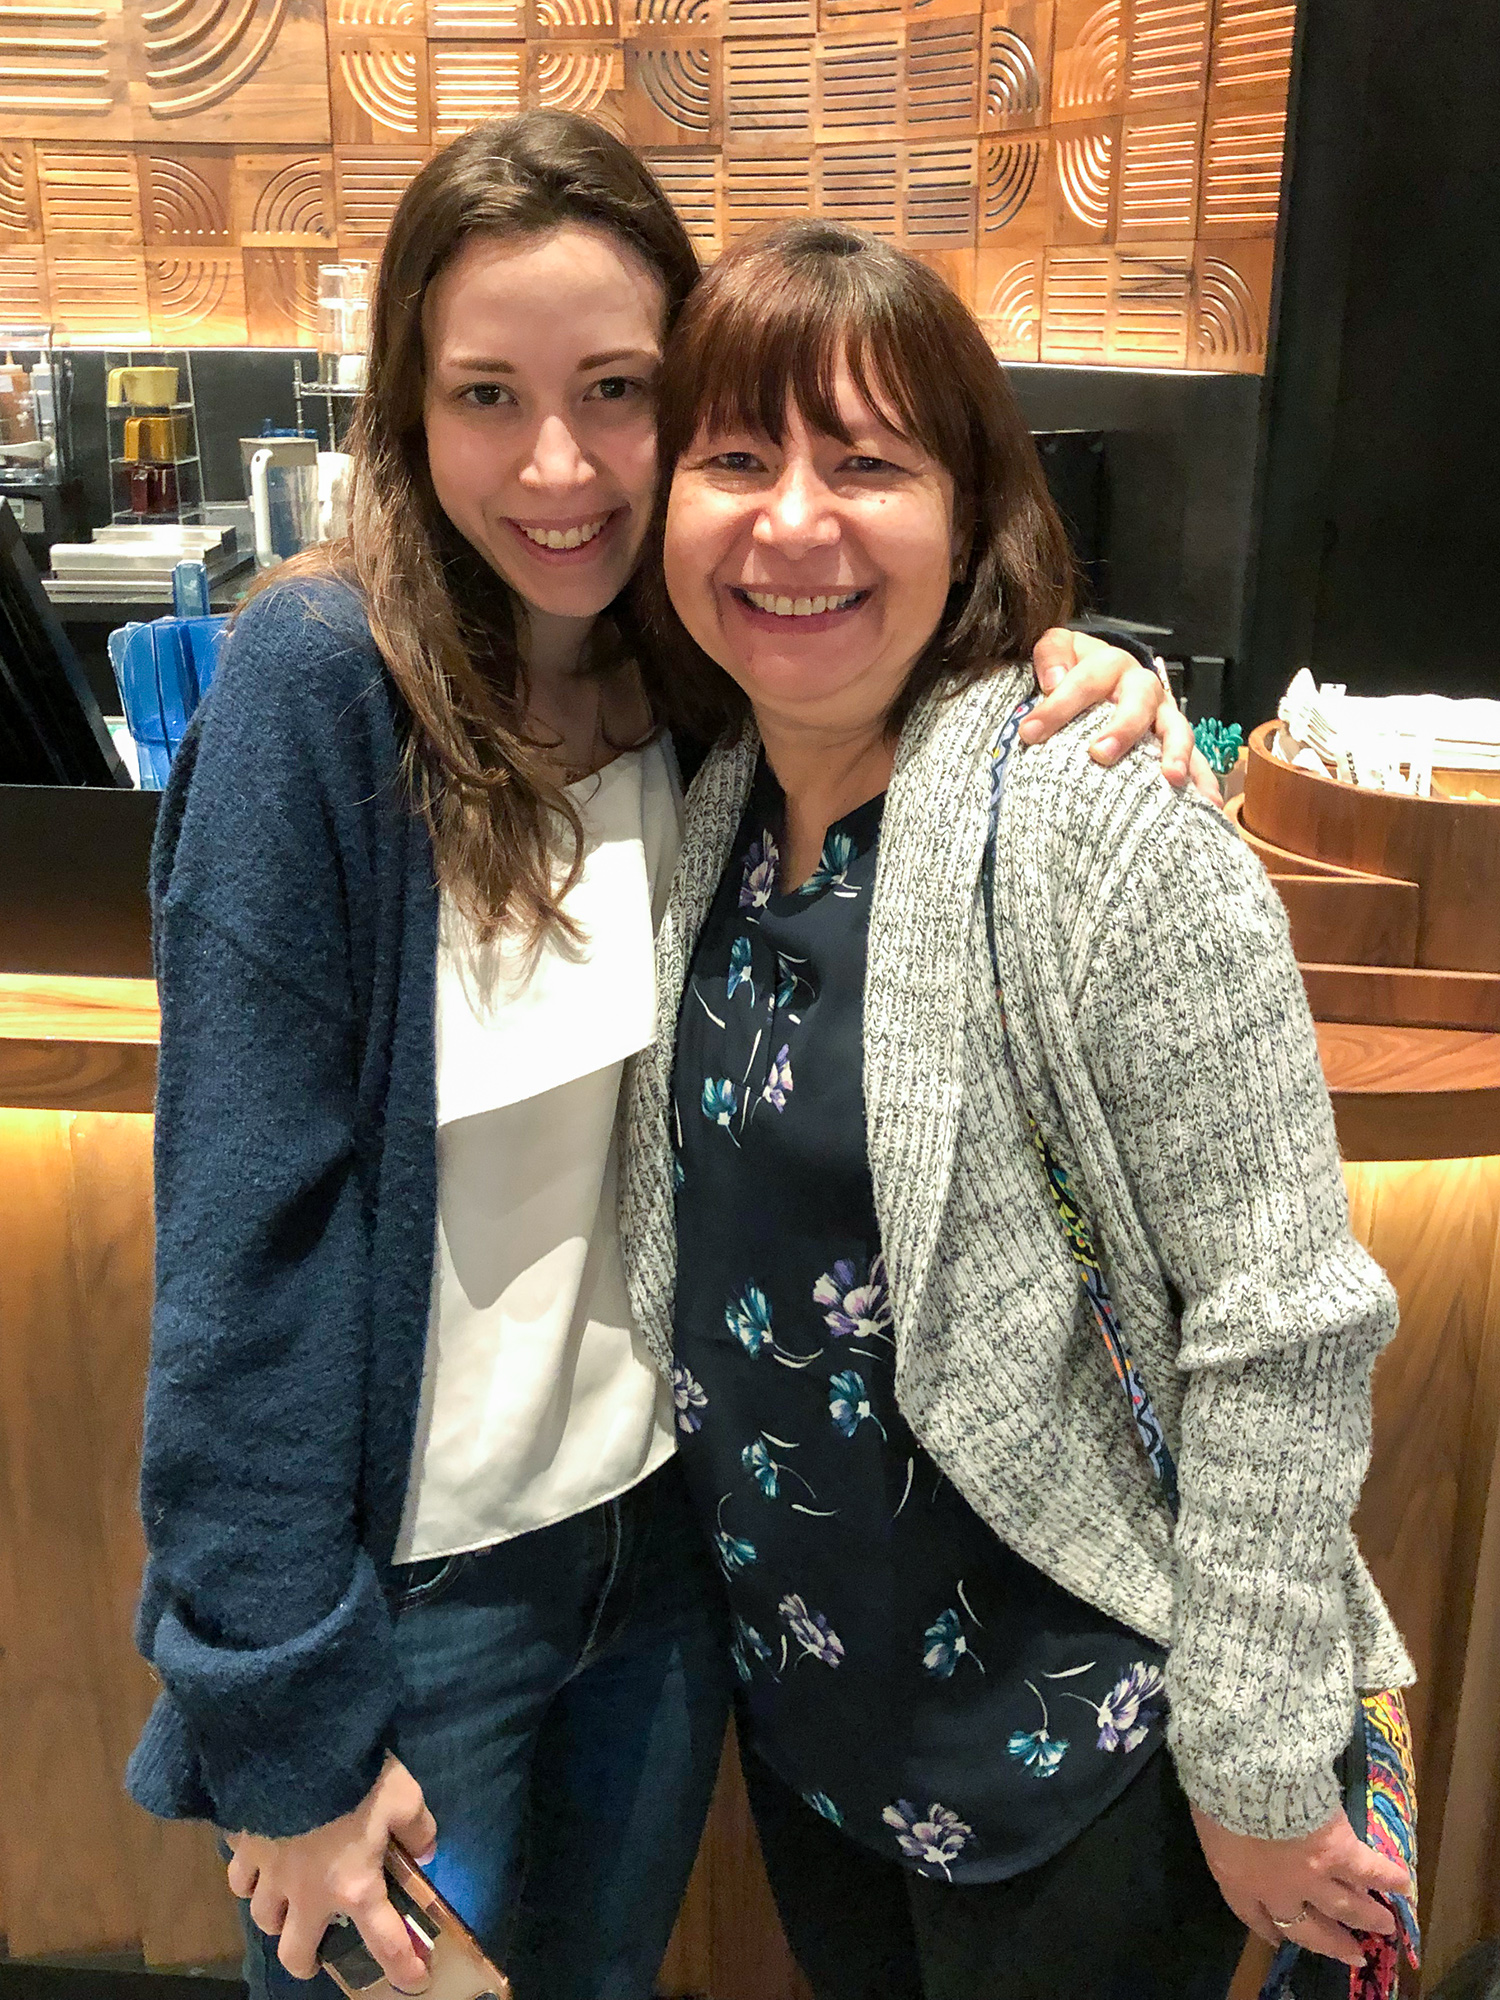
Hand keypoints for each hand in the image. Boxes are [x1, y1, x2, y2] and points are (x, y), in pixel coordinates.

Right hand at [225, 1755, 437, 1989]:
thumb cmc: (355, 1777)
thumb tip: (426, 1850)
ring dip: (277, 1918)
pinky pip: (239, 1879)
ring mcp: (269, 1875)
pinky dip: (249, 1879)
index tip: (413, 1982)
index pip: (384, 1944)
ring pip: (262, 1920)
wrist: (293, 1747)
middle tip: (317, 1950)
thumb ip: (417, 1828)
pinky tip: (258, 1866)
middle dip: (307, 1960)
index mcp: (355, 1887)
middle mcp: (307, 1894)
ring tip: (286, 1903)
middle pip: (296, 1953)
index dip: (402, 1969)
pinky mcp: (243, 1849)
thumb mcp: (405, 1795)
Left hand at [1022, 628, 1222, 805]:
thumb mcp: (1061, 651)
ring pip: (1177, 729)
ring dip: (1176, 753)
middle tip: (1099, 754)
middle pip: (1140, 700)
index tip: (1030, 732)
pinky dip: (1204, 781)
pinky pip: (1198, 761)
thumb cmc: (1078, 670)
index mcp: (1111, 665)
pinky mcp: (1178, 743)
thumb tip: (1053, 680)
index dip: (1059, 704)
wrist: (1109, 676)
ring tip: (1171, 779)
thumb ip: (1052, 655)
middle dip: (1123, 727)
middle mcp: (1143, 689)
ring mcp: (1164, 716)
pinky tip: (1208, 806)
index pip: (1087, 679)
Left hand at [1190, 1804, 1411, 1969]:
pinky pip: (1369, 1870)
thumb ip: (1222, 1831)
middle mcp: (1279, 1888)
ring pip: (1344, 1904)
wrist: (1248, 1777)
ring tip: (1386, 1924)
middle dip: (1330, 1941)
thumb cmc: (1217, 1791)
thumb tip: (1224, 1819)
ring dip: (1366, 1915)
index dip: (1269, 1930)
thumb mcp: (1209, 1816)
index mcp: (1239, 1880)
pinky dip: (1388, 1877)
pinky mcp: (1340, 1852)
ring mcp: (1313, 1875)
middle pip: (1306, 1926)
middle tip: (1353, 1952)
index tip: (1281, 1939)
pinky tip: (1404, 1882)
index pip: (1253, 1916)